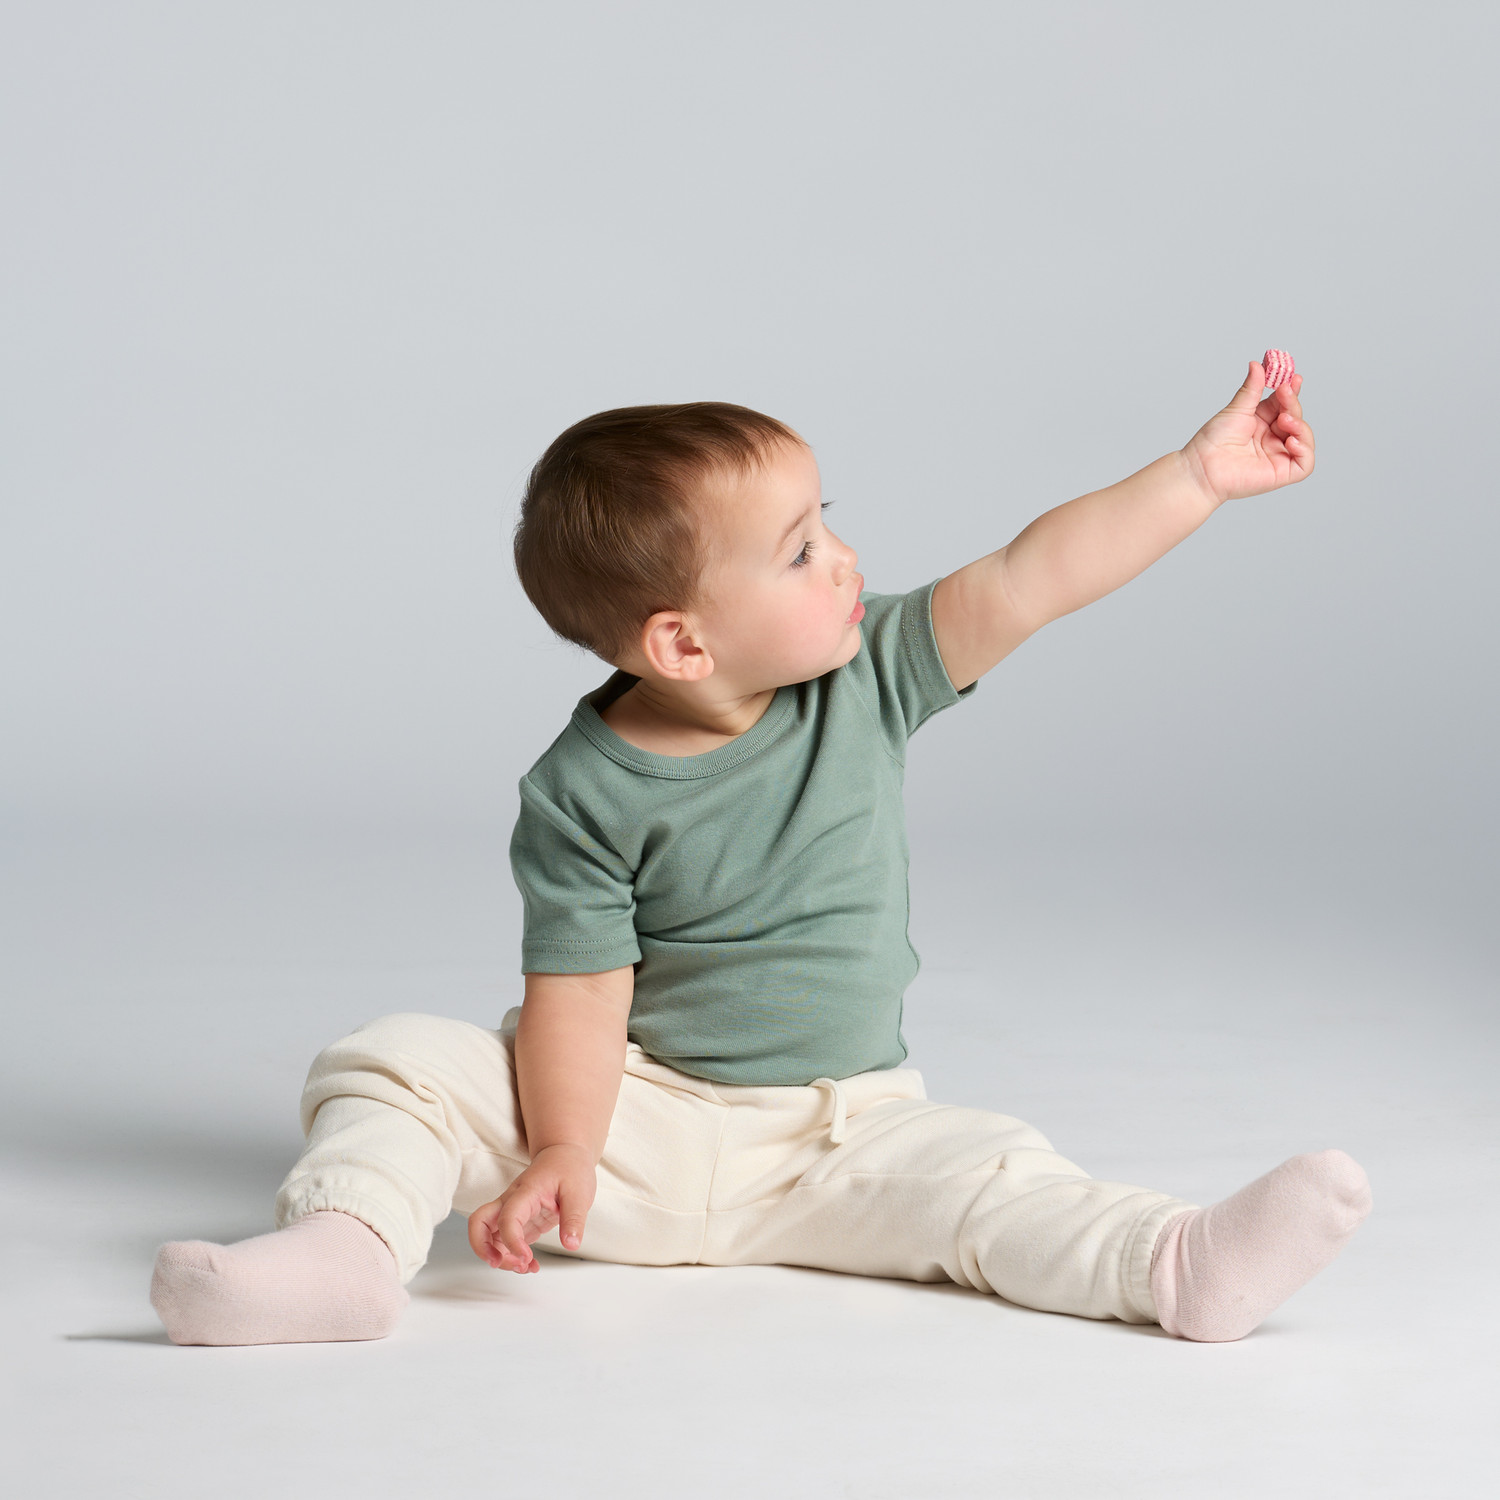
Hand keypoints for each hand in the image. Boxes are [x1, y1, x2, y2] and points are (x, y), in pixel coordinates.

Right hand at [466, 1143, 596, 1273]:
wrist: (565, 1154)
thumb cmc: (569, 1168)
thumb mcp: (580, 1192)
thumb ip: (574, 1219)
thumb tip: (571, 1244)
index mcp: (526, 1191)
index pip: (507, 1217)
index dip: (512, 1241)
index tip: (526, 1258)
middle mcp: (511, 1201)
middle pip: (478, 1222)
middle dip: (482, 1248)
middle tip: (500, 1263)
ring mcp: (512, 1211)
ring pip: (487, 1235)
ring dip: (498, 1256)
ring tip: (524, 1268)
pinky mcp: (518, 1221)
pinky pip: (504, 1241)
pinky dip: (510, 1256)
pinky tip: (529, 1264)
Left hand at [1181, 361, 1314, 505]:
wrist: (1202, 466)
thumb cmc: (1213, 441)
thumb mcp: (1236, 409)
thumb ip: (1252, 388)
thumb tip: (1257, 364)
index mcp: (1262, 422)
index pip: (1284, 404)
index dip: (1291, 391)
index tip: (1294, 377)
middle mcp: (1272, 438)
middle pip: (1295, 417)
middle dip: (1293, 403)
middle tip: (1284, 392)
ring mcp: (1277, 456)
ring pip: (1304, 438)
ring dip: (1300, 424)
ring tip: (1284, 419)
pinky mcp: (1281, 473)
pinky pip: (1305, 464)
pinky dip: (1305, 449)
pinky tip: (1292, 440)